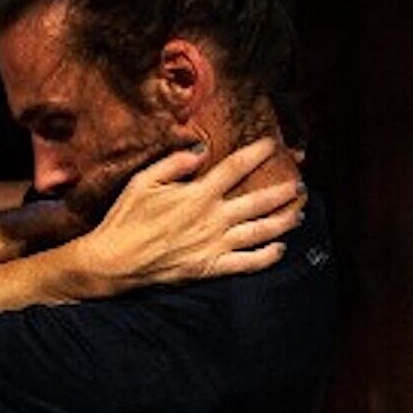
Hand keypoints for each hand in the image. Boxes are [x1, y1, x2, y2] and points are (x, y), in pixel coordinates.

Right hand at [78, 138, 303, 290]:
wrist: (114, 261)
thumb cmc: (124, 220)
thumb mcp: (142, 182)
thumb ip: (174, 164)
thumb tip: (200, 151)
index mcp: (197, 195)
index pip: (235, 167)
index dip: (257, 153)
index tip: (272, 144)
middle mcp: (212, 219)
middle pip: (259, 201)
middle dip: (283, 190)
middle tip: (299, 184)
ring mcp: (215, 245)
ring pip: (262, 231)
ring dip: (284, 221)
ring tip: (298, 213)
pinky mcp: (211, 267)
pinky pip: (249, 263)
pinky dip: (268, 256)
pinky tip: (279, 248)